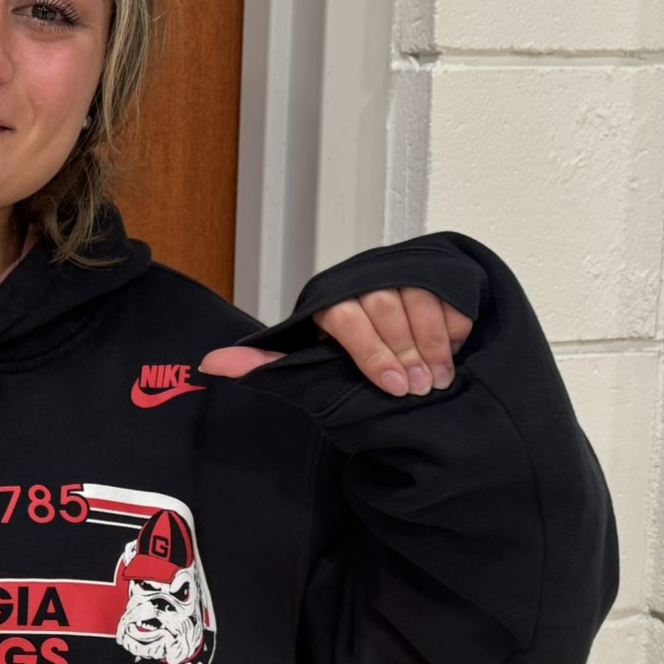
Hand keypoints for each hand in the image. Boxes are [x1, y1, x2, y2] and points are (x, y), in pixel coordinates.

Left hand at [199, 287, 473, 396]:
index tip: (391, 387)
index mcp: (327, 302)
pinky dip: (454, 329)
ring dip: (432, 345)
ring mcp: (399, 273)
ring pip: (418, 302)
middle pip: (385, 308)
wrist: (402, 352)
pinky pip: (448, 297)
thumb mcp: (310, 369)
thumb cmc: (351, 364)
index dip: (370, 352)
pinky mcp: (435, 275)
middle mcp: (360, 281)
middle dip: (405, 354)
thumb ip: (268, 367)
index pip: (345, 315)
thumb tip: (210, 363)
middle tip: (419, 389)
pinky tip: (453, 353)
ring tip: (437, 379)